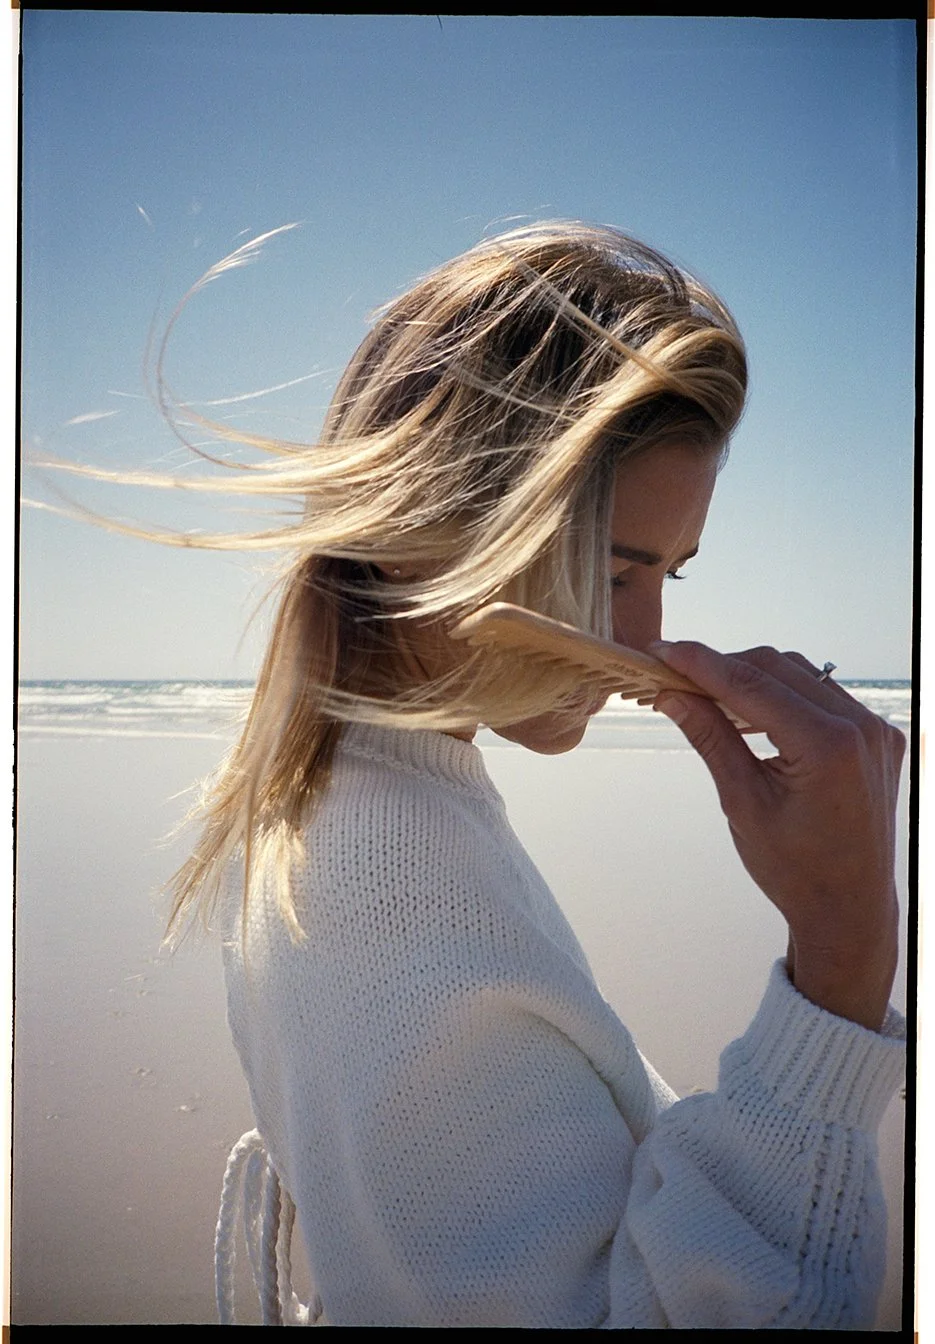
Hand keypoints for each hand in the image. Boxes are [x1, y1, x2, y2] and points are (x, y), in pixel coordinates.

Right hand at [650, 641, 904, 1030]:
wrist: (850, 909)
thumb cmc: (794, 870)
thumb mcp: (742, 803)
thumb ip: (712, 738)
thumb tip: (672, 695)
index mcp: (828, 747)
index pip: (751, 683)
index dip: (700, 663)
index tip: (662, 652)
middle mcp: (860, 727)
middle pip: (777, 667)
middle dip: (723, 666)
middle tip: (675, 676)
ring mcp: (875, 729)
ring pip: (801, 675)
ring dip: (752, 677)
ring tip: (706, 694)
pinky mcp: (878, 737)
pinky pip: (824, 696)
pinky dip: (783, 695)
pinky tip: (750, 712)